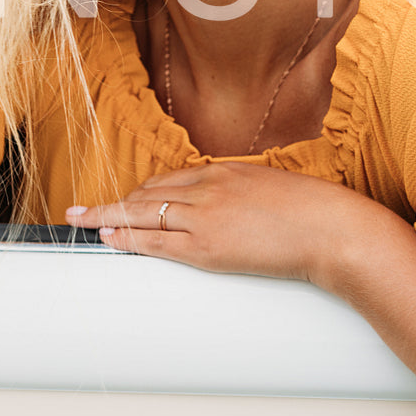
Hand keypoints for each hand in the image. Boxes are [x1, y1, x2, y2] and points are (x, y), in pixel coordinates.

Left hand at [63, 162, 405, 286]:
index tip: (127, 197)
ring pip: (143, 212)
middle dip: (117, 202)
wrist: (331, 229)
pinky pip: (154, 240)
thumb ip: (244, 194)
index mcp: (226, 170)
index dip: (143, 190)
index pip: (171, 177)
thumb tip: (232, 209)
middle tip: (87, 209)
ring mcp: (204, 215)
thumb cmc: (314, 213)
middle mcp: (209, 186)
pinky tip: (108, 237)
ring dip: (109, 217)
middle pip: (149, 192)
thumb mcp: (272, 189)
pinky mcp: (206, 246)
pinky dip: (126, 238)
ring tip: (83, 221)